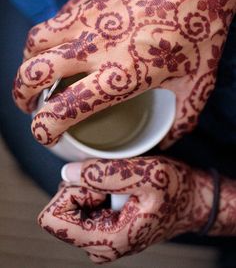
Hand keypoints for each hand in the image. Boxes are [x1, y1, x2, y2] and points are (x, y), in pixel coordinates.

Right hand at [13, 0, 235, 147]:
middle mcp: (94, 46)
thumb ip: (182, 118)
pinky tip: (63, 43)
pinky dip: (50, 38)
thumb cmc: (201, 26)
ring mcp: (86, 17)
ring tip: (36, 73)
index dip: (44, 128)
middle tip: (29, 105)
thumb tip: (167, 139)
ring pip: (35, 42)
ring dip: (28, 63)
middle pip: (33, 73)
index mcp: (119, 74)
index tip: (44, 134)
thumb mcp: (199, 82)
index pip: (64, 109)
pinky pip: (54, 19)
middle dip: (22, 95)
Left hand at [37, 156, 203, 263]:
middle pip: (60, 210)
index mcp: (106, 241)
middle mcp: (98, 247)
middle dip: (82, 189)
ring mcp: (99, 239)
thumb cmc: (174, 188)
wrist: (191, 200)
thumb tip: (67, 172)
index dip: (74, 192)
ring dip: (90, 189)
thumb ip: (105, 174)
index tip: (101, 186)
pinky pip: (81, 204)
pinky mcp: (102, 228)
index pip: (53, 218)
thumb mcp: (147, 174)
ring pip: (70, 205)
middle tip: (114, 185)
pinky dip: (95, 191)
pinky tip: (118, 190)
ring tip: (119, 187)